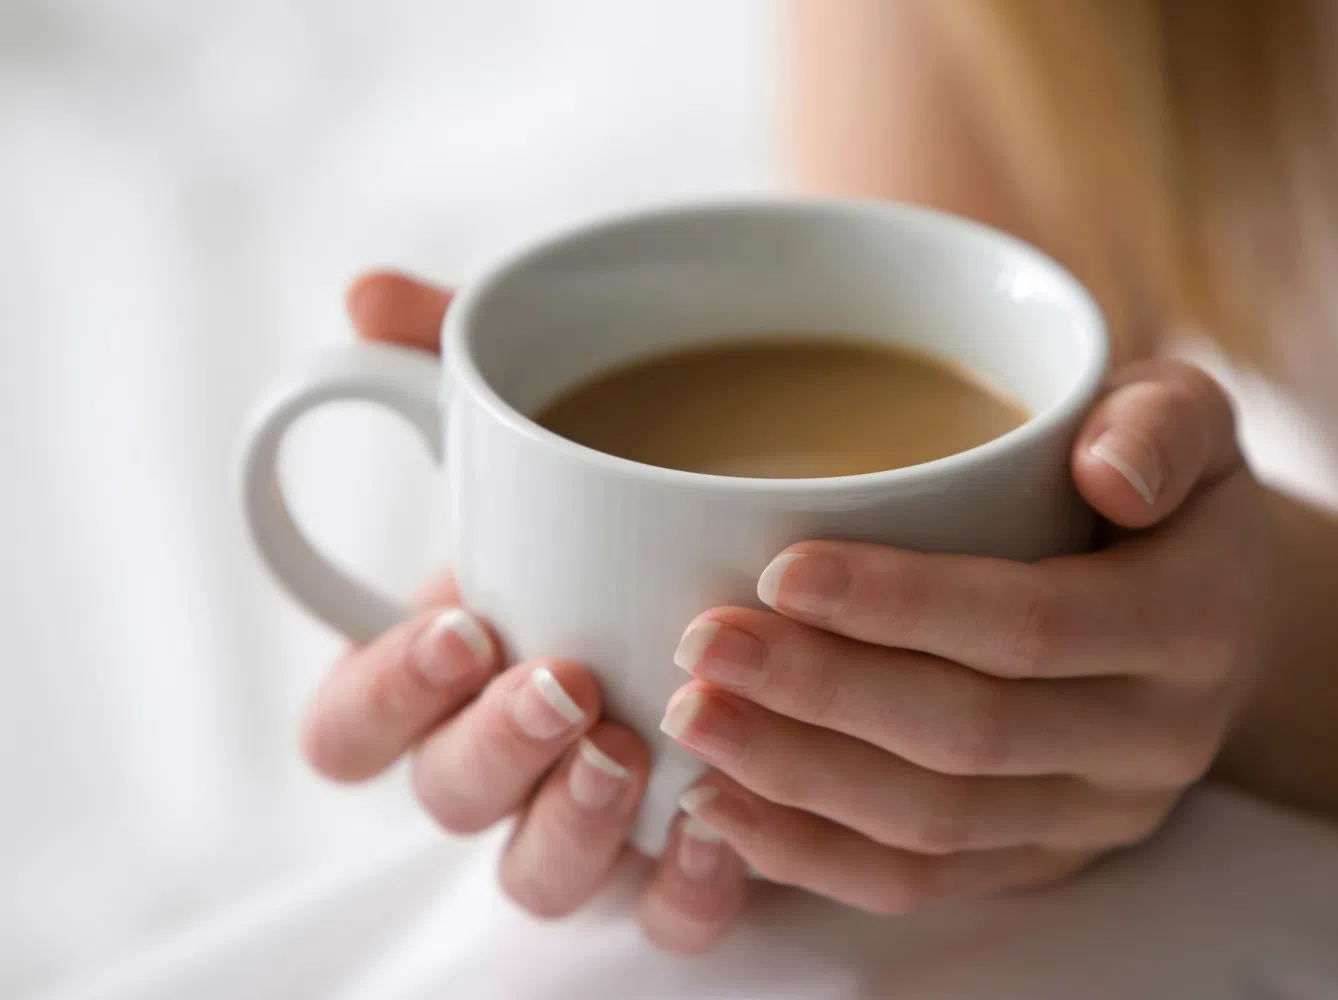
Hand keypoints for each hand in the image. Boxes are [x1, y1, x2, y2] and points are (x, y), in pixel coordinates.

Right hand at [297, 273, 739, 931]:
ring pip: (539, 878)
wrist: (769, 523)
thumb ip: (454, 364)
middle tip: (562, 681)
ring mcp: (588, 823)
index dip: (384, 693)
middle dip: (492, 751)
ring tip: (628, 753)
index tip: (464, 619)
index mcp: (437, 671)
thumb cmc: (621, 482)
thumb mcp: (547, 414)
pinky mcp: (680, 862)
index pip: (348, 727)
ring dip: (570, 828)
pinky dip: (685, 888)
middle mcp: (501, 759)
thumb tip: (364, 296)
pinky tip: (721, 823)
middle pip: (442, 802)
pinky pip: (664, 919)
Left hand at [646, 358, 1262, 948]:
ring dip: (801, 780)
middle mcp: (1161, 739)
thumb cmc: (1170, 490)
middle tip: (705, 645)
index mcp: (1200, 621)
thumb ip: (1159, 423)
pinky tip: (721, 808)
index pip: (1036, 626)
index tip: (783, 570)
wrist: (1221, 610)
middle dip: (824, 696)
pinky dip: (813, 854)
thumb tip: (1106, 471)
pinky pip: (925, 882)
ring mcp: (1103, 816)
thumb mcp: (1188, 418)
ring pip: (938, 825)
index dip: (906, 606)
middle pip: (972, 737)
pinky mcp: (1048, 861)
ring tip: (694, 721)